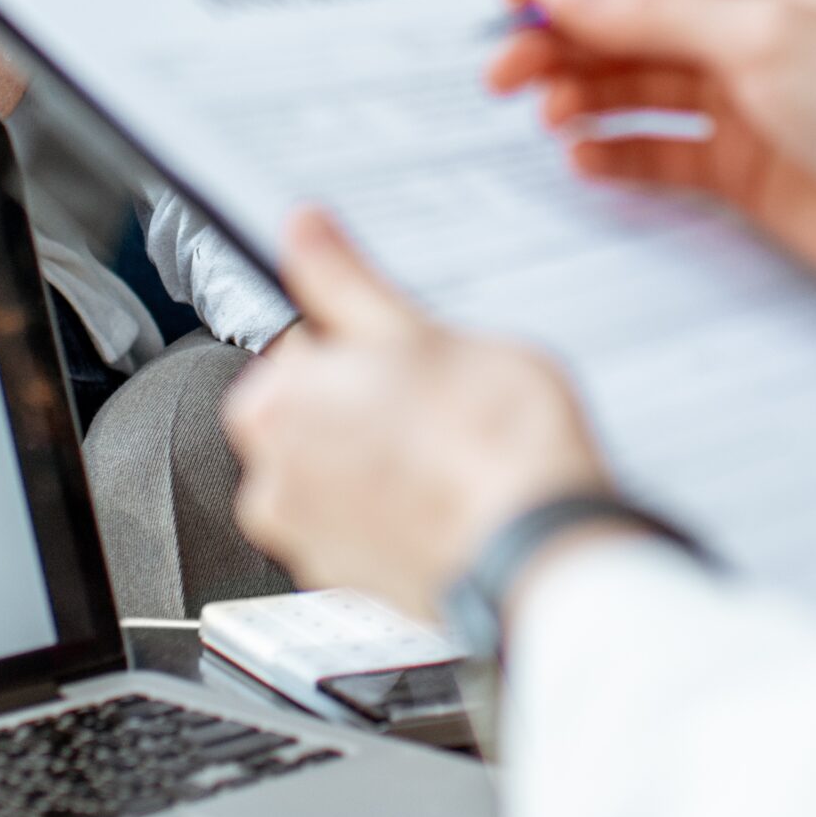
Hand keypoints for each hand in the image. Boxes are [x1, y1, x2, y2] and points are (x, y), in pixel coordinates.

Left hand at [223, 210, 607, 622]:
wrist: (544, 556)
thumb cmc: (492, 443)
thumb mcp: (419, 329)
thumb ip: (344, 281)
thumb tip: (303, 230)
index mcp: (273, 406)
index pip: (301, 347)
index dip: (365, 344)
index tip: (407, 354)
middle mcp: (272, 482)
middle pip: (314, 413)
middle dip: (368, 403)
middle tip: (438, 400)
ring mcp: (310, 544)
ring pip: (340, 472)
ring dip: (383, 458)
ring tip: (452, 453)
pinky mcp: (352, 587)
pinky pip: (365, 528)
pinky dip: (397, 512)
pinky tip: (452, 498)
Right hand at [488, 0, 815, 304]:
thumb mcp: (765, 34)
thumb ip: (655, 10)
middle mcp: (744, 22)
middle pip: (626, 12)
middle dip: (561, 34)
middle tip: (507, 65)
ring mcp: (740, 94)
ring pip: (631, 82)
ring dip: (578, 92)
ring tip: (545, 112)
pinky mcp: (739, 164)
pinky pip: (653, 148)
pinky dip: (613, 152)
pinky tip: (587, 157)